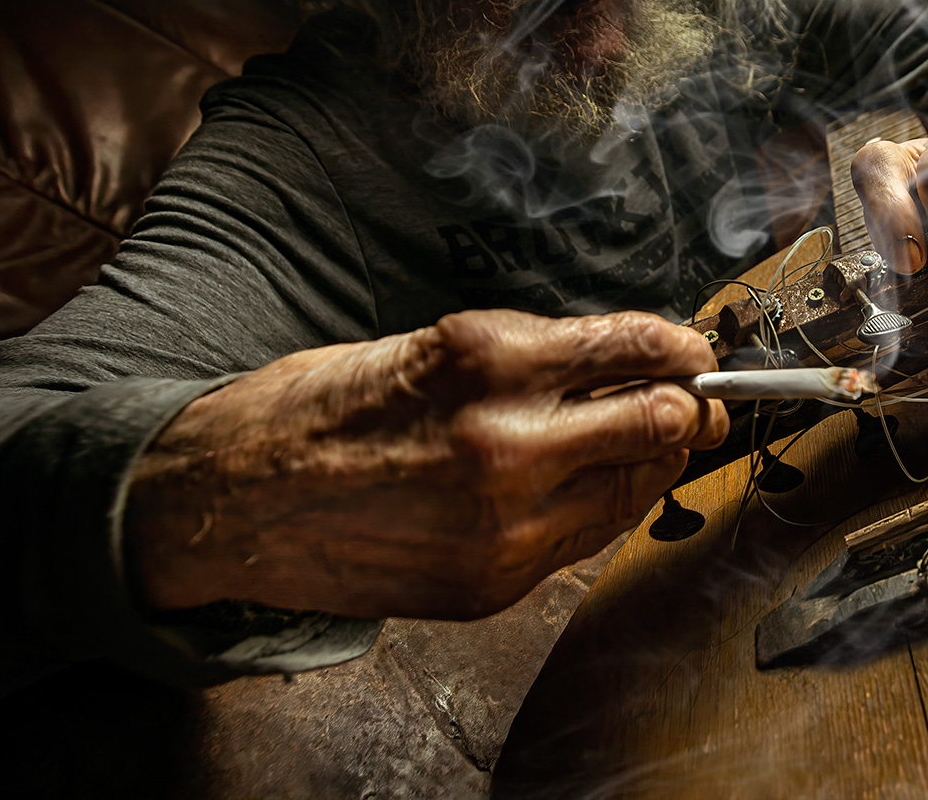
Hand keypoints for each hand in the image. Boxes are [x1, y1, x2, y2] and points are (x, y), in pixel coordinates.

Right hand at [126, 309, 727, 620]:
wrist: (229, 502)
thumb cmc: (320, 410)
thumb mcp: (430, 345)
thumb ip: (533, 358)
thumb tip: (625, 361)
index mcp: (485, 358)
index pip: (633, 348)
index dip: (681, 346)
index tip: (694, 347)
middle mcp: (506, 442)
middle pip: (661, 421)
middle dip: (690, 405)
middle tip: (698, 397)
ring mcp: (505, 524)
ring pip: (637, 487)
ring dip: (655, 457)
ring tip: (650, 437)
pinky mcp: (493, 581)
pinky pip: (588, 536)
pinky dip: (604, 503)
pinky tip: (592, 481)